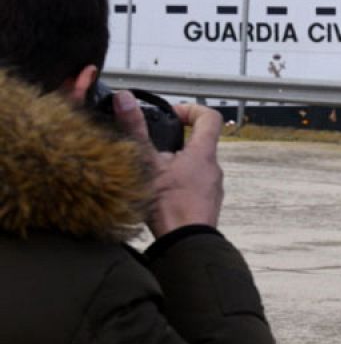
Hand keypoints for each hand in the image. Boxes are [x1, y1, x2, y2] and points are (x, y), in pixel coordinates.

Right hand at [113, 91, 224, 237]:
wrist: (185, 244)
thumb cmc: (170, 206)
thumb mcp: (146, 163)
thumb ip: (135, 129)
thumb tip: (124, 99)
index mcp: (203, 153)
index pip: (210, 117)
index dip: (191, 110)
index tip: (172, 115)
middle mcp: (213, 168)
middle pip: (200, 142)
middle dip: (175, 140)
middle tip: (152, 145)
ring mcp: (212, 187)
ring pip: (195, 165)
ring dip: (174, 163)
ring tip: (150, 170)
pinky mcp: (206, 203)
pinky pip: (194, 184)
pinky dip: (178, 182)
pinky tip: (158, 191)